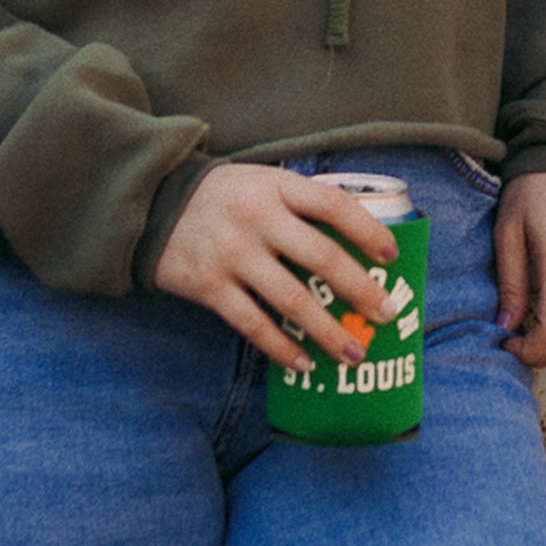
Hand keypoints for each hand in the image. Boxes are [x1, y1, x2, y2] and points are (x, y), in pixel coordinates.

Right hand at [153, 163, 398, 371]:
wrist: (152, 203)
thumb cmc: (225, 194)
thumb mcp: (264, 181)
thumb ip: (302, 201)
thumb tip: (356, 230)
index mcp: (278, 187)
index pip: (334, 205)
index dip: (367, 230)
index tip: (393, 255)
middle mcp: (258, 219)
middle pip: (321, 257)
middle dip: (360, 289)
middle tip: (386, 314)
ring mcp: (233, 254)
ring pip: (291, 300)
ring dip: (326, 331)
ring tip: (353, 353)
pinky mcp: (208, 286)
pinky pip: (252, 324)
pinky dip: (280, 347)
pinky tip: (303, 364)